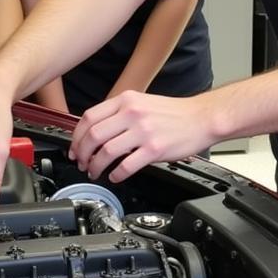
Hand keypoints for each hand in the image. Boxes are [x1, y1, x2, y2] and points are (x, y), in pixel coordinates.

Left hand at [70, 90, 212, 181]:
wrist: (202, 118)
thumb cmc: (175, 113)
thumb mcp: (143, 103)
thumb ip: (120, 113)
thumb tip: (97, 131)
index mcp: (127, 100)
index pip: (90, 117)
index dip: (77, 136)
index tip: (75, 147)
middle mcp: (133, 113)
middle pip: (94, 135)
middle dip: (82, 153)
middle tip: (82, 163)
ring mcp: (144, 131)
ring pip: (106, 151)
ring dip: (95, 166)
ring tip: (96, 172)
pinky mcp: (155, 149)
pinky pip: (126, 165)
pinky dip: (116, 175)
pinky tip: (116, 177)